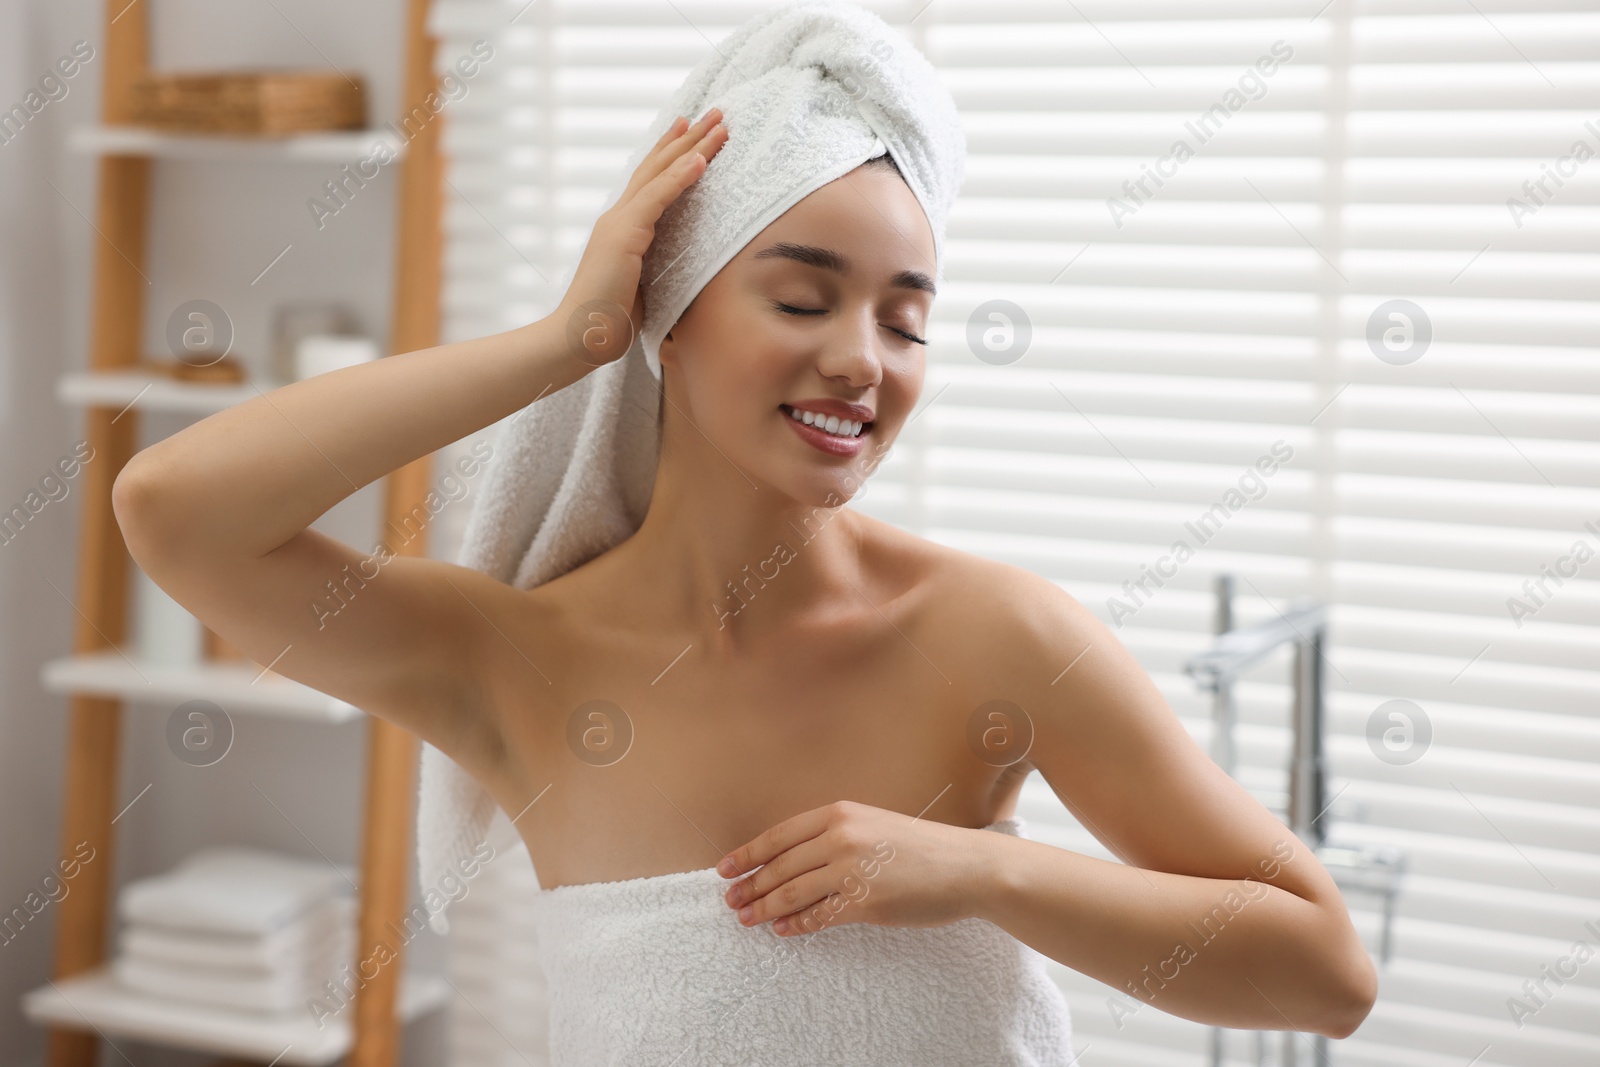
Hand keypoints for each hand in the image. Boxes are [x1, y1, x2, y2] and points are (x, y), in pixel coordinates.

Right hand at [552, 108, 728, 367]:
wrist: (578, 338)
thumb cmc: (607, 324)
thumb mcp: (641, 290)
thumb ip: (656, 272)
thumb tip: (680, 275)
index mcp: (623, 229)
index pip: (651, 182)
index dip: (672, 154)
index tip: (692, 131)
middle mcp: (619, 218)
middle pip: (657, 167)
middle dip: (688, 138)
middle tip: (715, 112)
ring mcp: (619, 223)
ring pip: (660, 174)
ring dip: (692, 147)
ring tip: (719, 124)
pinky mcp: (623, 236)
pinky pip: (657, 199)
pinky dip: (680, 177)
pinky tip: (701, 159)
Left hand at [716, 801, 992, 936]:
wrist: (964, 866)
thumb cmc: (920, 846)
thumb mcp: (873, 824)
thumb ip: (834, 835)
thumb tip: (791, 860)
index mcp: (840, 814)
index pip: (779, 836)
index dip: (747, 854)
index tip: (725, 869)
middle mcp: (841, 838)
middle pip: (780, 866)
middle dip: (750, 886)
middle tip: (731, 902)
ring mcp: (852, 871)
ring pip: (792, 893)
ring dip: (765, 909)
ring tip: (747, 919)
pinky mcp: (865, 903)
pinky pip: (819, 917)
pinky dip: (796, 926)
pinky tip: (783, 931)